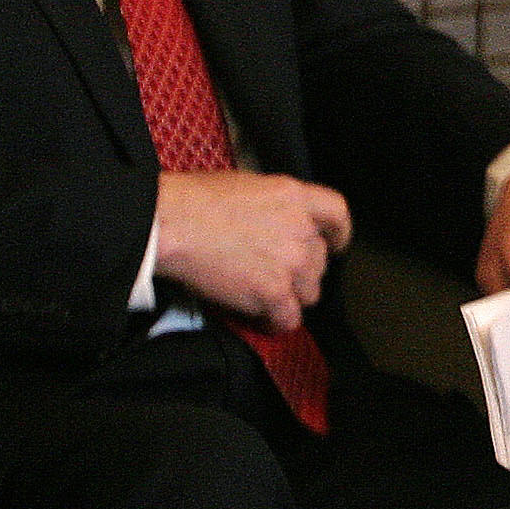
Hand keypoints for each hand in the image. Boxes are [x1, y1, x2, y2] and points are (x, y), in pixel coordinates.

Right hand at [155, 170, 351, 333]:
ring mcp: (290, 263)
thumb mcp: (247, 186)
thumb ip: (274, 206)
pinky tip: (263, 318)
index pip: (337, 214)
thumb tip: (274, 222)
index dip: (338, 233)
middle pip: (320, 260)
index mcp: (294, 197)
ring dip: (291, 296)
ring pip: (310, 292)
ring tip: (267, 296)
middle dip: (302, 270)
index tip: (335, 243)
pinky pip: (288, 318)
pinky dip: (276, 322)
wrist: (171, 224)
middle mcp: (301, 229)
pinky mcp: (273, 292)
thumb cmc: (193, 201)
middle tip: (277, 274)